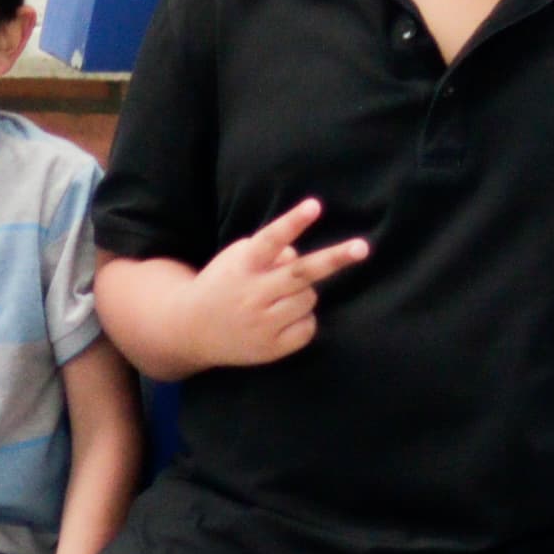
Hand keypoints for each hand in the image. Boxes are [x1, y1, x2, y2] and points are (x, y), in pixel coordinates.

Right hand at [182, 198, 368, 366]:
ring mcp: (262, 323)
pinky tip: (279, 320)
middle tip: (363, 247)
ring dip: (304, 293)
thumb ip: (269, 252)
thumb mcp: (236, 259)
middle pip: (302, 273)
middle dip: (335, 258)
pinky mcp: (271, 348)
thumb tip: (299, 255)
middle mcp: (252, 293)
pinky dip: (301, 320)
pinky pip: (308, 327)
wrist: (190, 330)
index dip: (294, 222)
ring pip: (309, 298)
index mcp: (243, 266)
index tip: (315, 205)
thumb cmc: (223, 285)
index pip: (271, 239)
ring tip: (278, 299)